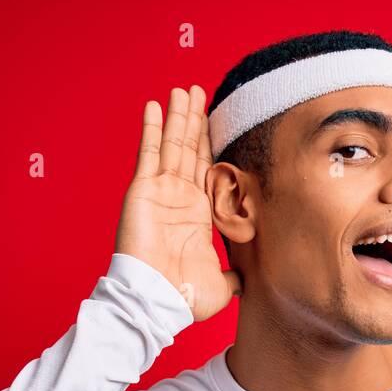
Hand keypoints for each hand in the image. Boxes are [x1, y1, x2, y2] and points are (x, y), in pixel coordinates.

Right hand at [114, 85, 242, 321]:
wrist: (158, 301)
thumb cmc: (185, 298)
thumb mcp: (222, 286)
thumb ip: (233, 276)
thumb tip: (247, 282)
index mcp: (198, 214)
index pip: (206, 169)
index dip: (210, 144)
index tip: (215, 121)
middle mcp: (179, 198)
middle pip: (190, 149)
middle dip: (195, 121)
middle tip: (200, 91)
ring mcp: (161, 191)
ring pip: (172, 144)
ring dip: (179, 116)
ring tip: (184, 89)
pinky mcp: (144, 189)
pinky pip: (148, 152)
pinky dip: (150, 128)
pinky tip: (154, 106)